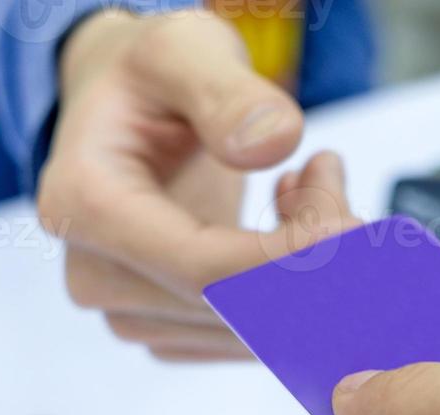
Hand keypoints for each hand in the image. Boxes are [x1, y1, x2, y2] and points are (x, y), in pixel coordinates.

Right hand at [38, 9, 354, 361]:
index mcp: (85, 207)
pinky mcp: (168, 333)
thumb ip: (225, 93)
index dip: (291, 260)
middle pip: (236, 305)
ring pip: (255, 331)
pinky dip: (296, 293)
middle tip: (334, 179)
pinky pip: (253, 339)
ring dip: (312, 271)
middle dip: (313, 257)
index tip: (355, 228)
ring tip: (308, 184)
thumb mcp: (182, 48)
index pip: (204, 269)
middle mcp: (97, 277)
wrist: (122, 117)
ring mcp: (131, 316)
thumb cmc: (146, 81)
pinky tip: (291, 225)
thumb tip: (272, 143)